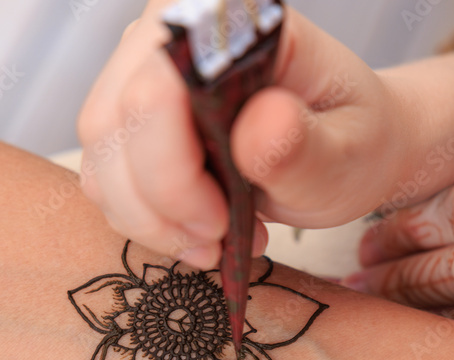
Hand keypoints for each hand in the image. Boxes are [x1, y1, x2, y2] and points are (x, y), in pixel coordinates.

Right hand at [78, 4, 453, 269]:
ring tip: (216, 241)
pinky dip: (146, 219)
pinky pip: (105, 176)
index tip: (222, 223)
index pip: (155, 90)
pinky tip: (199, 230)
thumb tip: (257, 127)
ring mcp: (140, 69)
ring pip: (101, 159)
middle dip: (162, 207)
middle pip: (114, 126)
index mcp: (229, 16)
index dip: (173, 173)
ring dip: (152, 220)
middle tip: (219, 244)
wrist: (347, 146)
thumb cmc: (353, 139)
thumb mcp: (350, 152)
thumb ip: (305, 146)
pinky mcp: (130, 113)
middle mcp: (171, 30)